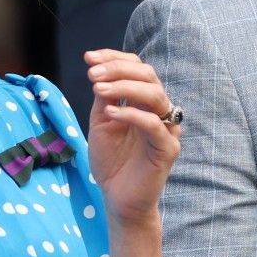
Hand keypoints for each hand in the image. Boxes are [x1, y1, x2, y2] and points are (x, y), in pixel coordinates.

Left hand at [83, 49, 181, 224]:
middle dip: (118, 69)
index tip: (89, 57)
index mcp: (143, 101)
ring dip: (124, 86)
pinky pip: (153, 124)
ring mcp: (166, 129)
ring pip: (155, 94)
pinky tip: (110, 113)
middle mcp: (158, 111)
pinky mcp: (167, 149)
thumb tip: (100, 70)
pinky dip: (131, 114)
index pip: (136, 68)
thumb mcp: (102, 123)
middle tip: (92, 73)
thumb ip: (105, 98)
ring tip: (98, 88)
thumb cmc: (111, 161)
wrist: (117, 198)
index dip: (114, 58)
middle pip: (148, 75)